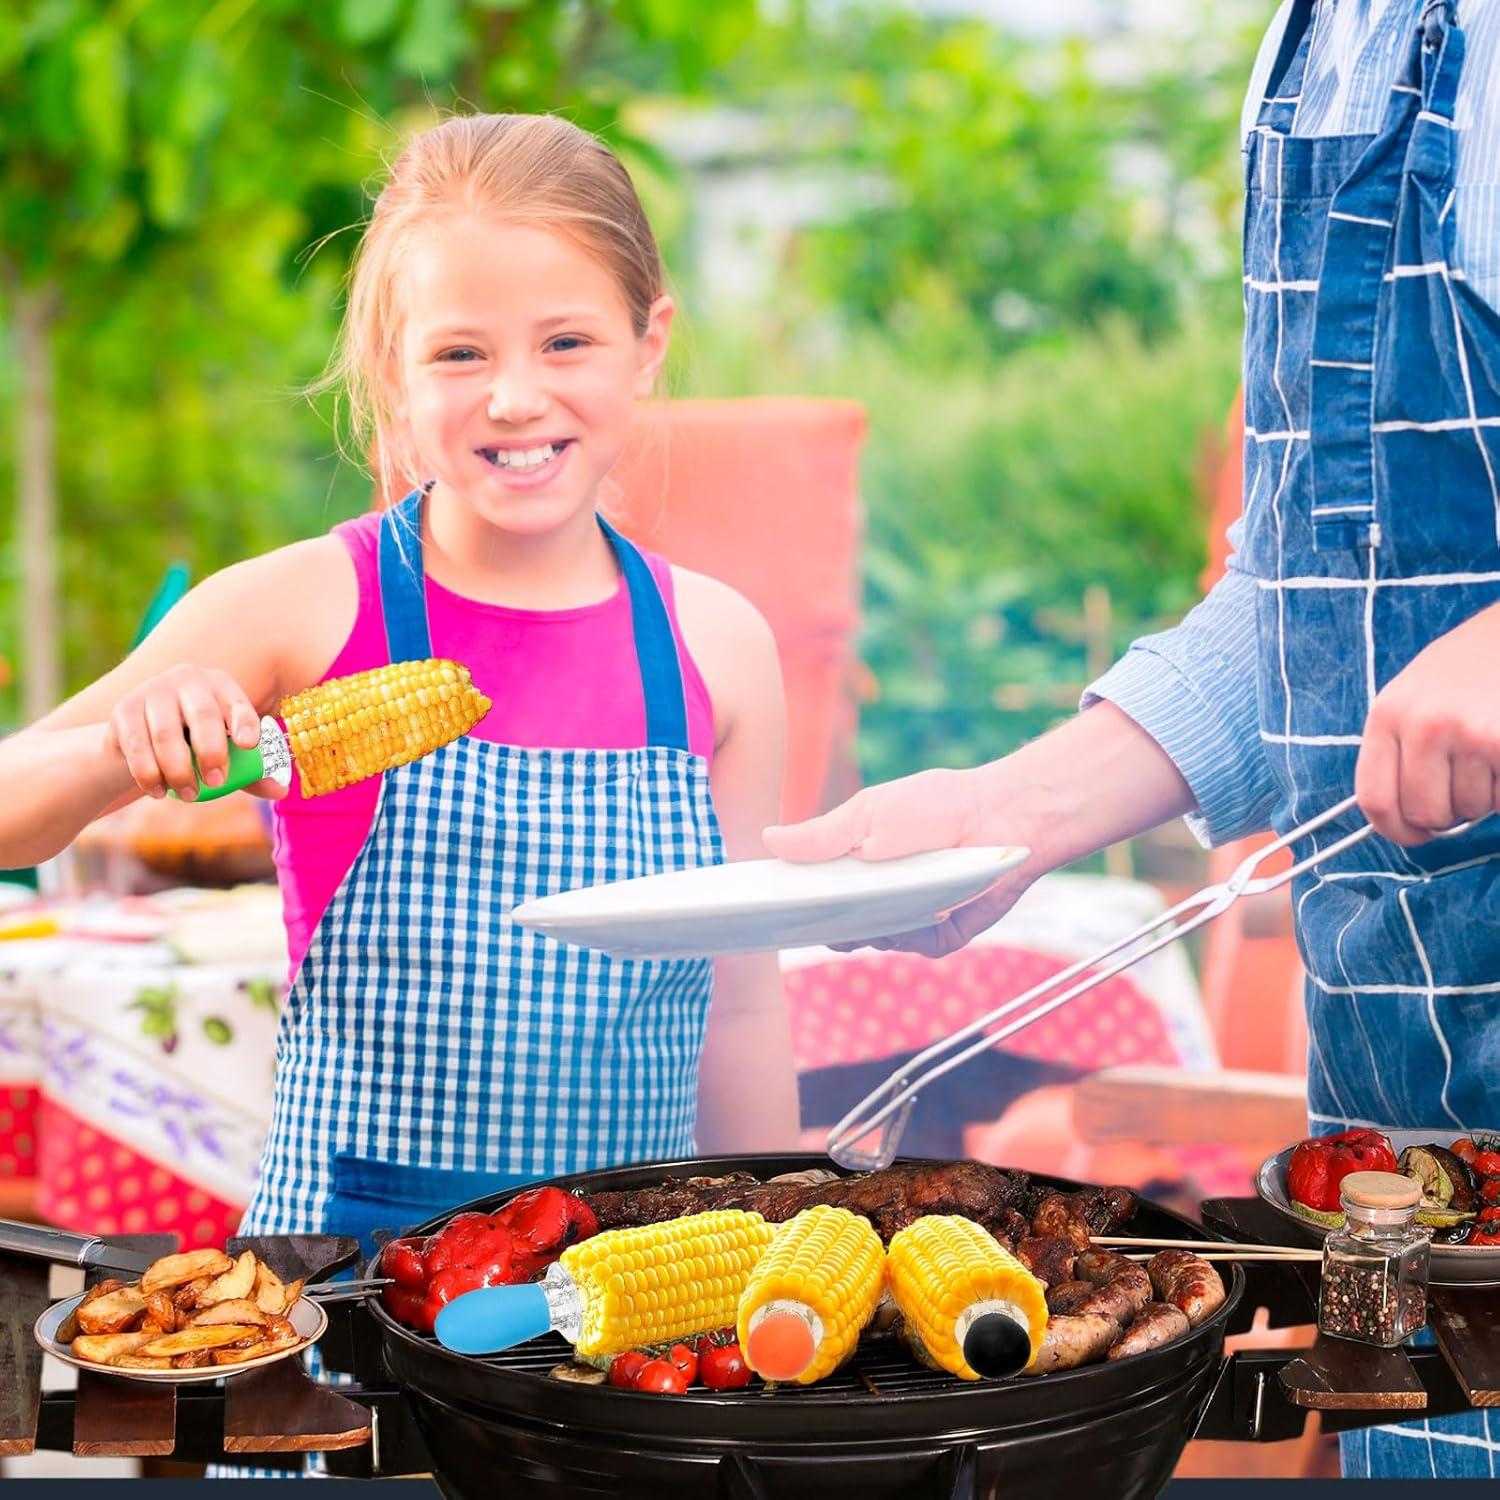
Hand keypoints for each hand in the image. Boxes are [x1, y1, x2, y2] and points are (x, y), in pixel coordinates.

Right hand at [105, 665, 281, 801]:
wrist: (138, 737)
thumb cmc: (195, 743)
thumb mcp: (225, 752)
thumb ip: (250, 770)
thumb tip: (281, 791)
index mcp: (220, 686)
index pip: (237, 702)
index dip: (244, 721)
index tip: (248, 745)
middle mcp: (187, 680)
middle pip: (203, 714)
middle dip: (212, 751)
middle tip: (217, 782)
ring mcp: (152, 691)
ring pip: (166, 734)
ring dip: (179, 770)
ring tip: (189, 794)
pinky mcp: (124, 709)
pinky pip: (137, 745)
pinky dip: (149, 773)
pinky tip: (159, 792)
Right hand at [762, 766, 1043, 957]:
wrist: (1002, 812)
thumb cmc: (935, 803)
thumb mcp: (870, 813)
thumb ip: (822, 835)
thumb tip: (768, 839)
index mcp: (853, 866)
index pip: (812, 894)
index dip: (791, 903)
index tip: (768, 908)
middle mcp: (878, 897)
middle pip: (838, 926)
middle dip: (825, 925)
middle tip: (813, 918)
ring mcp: (910, 916)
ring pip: (876, 939)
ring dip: (871, 925)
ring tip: (871, 906)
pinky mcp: (943, 932)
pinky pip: (917, 944)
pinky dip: (914, 929)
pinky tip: (918, 910)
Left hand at [1355, 602, 1499, 842]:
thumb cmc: (1466, 667)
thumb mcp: (1413, 695)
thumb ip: (1399, 748)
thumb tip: (1397, 815)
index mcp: (1388, 715)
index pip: (1374, 798)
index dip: (1393, 829)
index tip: (1411, 833)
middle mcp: (1424, 726)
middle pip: (1424, 813)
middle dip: (1446, 814)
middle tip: (1462, 786)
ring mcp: (1470, 734)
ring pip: (1472, 809)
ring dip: (1484, 796)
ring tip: (1488, 754)